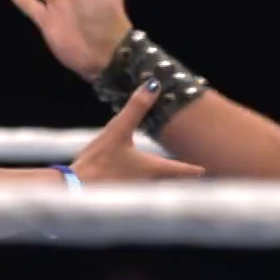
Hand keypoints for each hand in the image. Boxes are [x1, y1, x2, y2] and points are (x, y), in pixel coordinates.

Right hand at [68, 83, 206, 183]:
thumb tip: (154, 84)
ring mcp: (132, 191)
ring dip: (160, 182)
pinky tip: (129, 180)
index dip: (192, 169)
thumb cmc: (97, 161)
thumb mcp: (117, 130)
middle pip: (168, 181)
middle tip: (190, 176)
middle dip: (178, 178)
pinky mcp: (116, 195)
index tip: (205, 171)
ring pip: (152, 186)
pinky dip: (140, 184)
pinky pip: (135, 189)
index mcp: (151, 168)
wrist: (74, 190)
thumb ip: (136, 108)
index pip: (178, 169)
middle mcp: (146, 183)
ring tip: (165, 178)